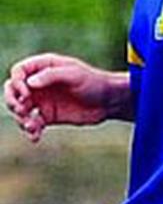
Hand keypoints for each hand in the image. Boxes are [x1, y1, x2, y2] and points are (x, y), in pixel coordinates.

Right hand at [3, 53, 126, 142]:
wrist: (109, 102)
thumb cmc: (94, 82)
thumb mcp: (74, 75)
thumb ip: (51, 76)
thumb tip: (28, 83)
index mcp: (45, 67)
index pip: (18, 71)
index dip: (16, 82)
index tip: (26, 93)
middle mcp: (40, 83)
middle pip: (12, 90)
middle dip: (11, 101)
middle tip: (22, 110)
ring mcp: (42, 100)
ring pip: (19, 109)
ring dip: (20, 118)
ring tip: (31, 126)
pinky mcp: (47, 116)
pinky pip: (31, 124)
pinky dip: (30, 130)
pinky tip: (36, 136)